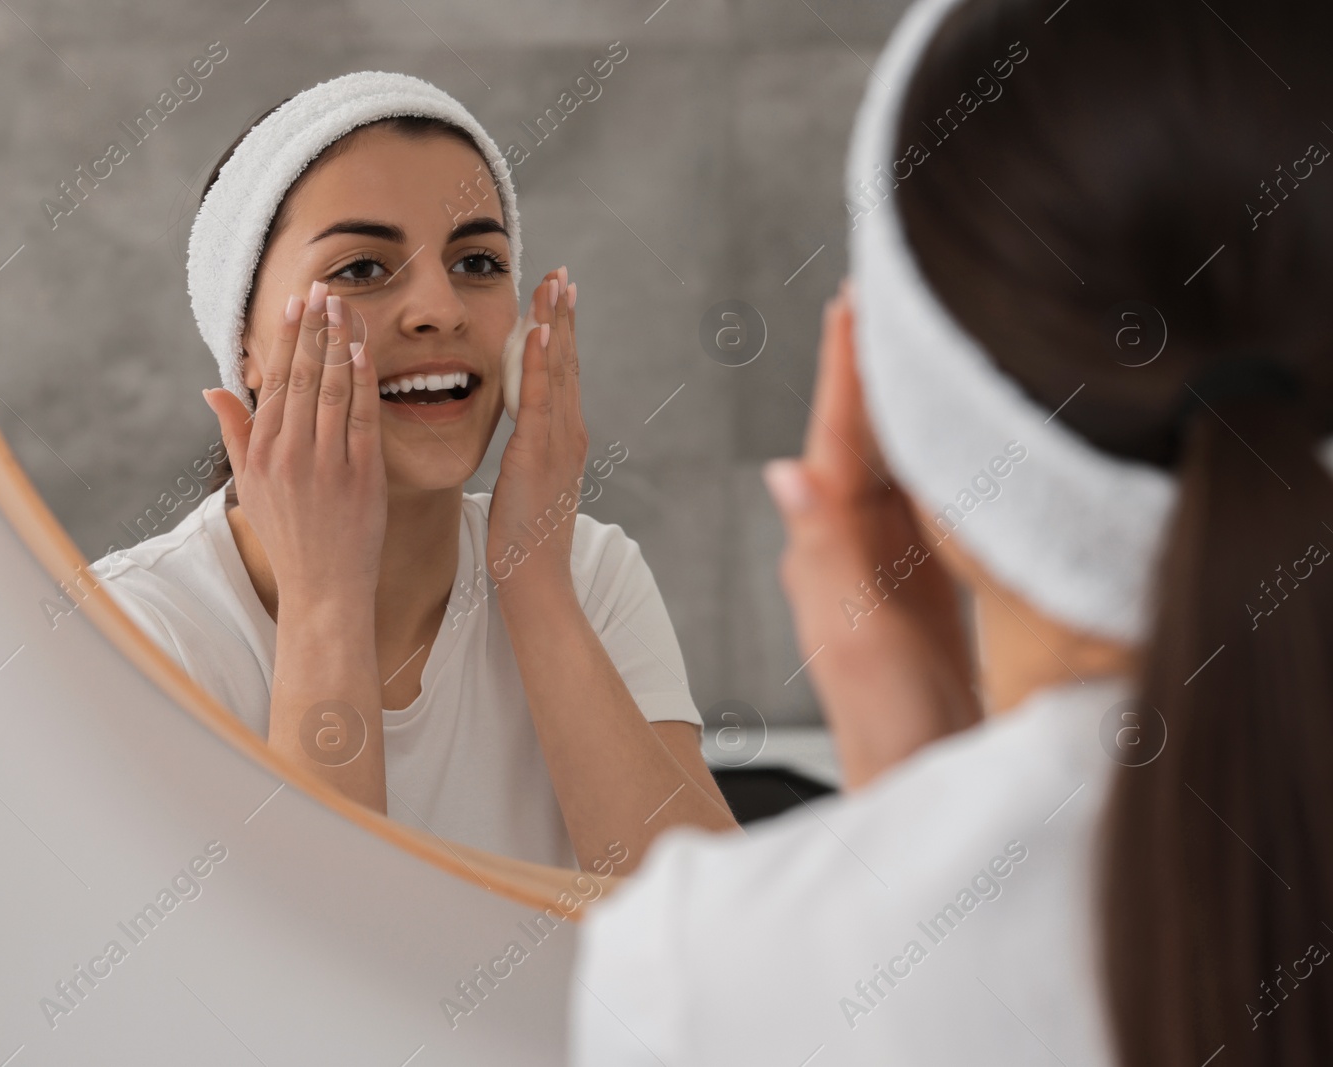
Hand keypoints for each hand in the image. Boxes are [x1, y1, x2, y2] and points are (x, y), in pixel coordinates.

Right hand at [204, 281, 386, 612]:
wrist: (323, 589)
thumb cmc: (288, 536)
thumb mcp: (250, 485)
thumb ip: (235, 432)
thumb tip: (211, 388)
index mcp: (262, 453)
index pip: (275, 382)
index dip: (285, 338)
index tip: (294, 303)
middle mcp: (291, 454)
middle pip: (303, 377)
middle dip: (312, 328)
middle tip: (321, 288)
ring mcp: (328, 465)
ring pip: (333, 390)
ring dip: (338, 343)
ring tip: (344, 307)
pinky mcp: (362, 478)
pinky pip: (363, 419)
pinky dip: (363, 383)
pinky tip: (363, 352)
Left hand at [487, 269, 585, 603]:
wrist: (535, 579)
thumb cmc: (523, 538)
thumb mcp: (526, 483)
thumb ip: (528, 453)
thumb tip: (522, 436)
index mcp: (564, 438)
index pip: (562, 374)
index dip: (561, 332)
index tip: (558, 295)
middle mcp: (569, 433)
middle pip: (566, 362)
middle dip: (563, 315)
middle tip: (561, 273)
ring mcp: (558, 443)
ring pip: (557, 372)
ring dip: (554, 325)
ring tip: (552, 286)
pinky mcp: (537, 454)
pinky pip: (538, 399)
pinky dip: (538, 363)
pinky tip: (537, 333)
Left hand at [763, 281, 979, 789]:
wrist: (926, 778)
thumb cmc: (885, 722)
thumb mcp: (855, 637)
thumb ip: (826, 554)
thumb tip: (784, 473)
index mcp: (831, 550)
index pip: (836, 443)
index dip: (846, 372)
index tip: (850, 304)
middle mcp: (853, 547)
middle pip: (862, 439)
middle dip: (870, 368)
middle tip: (880, 291)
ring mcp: (891, 561)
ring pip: (894, 462)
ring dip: (900, 401)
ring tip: (911, 335)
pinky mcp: (928, 579)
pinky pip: (929, 498)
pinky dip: (935, 452)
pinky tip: (948, 422)